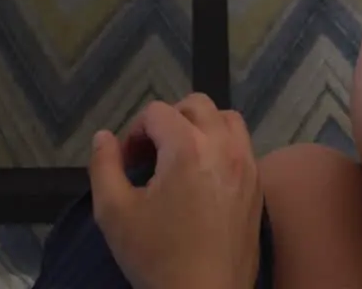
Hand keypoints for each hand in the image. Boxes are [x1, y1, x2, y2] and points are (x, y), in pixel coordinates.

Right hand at [89, 95, 262, 288]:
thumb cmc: (157, 256)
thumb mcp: (113, 212)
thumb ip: (103, 165)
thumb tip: (104, 137)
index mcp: (187, 147)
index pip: (156, 112)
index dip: (135, 133)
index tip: (128, 165)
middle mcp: (223, 146)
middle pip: (196, 105)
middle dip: (168, 121)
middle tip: (152, 156)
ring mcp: (247, 165)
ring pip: (227, 119)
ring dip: (201, 127)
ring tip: (181, 159)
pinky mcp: (258, 186)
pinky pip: (243, 146)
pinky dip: (222, 147)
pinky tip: (204, 179)